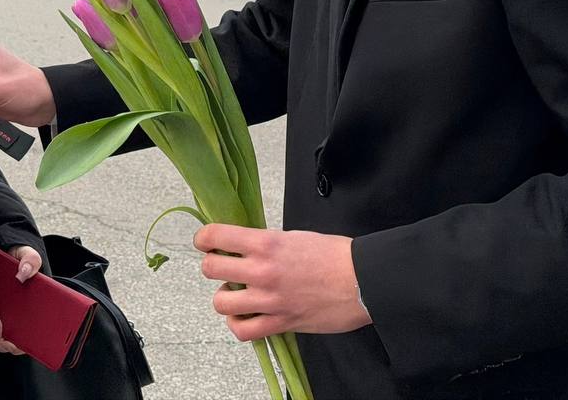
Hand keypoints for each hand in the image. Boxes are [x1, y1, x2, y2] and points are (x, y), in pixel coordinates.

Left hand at [0, 246, 40, 354]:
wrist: (7, 257)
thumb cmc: (22, 263)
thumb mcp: (30, 257)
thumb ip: (31, 262)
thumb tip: (22, 274)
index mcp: (28, 320)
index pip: (23, 345)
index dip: (15, 347)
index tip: (10, 336)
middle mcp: (11, 325)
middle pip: (1, 344)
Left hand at [193, 225, 370, 341]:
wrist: (363, 280)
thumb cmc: (334, 255)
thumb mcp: (294, 236)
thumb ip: (265, 243)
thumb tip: (244, 247)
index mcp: (266, 243)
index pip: (216, 236)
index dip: (204, 238)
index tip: (205, 241)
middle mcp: (262, 270)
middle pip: (210, 269)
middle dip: (213, 266)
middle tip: (223, 267)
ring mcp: (269, 299)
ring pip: (220, 302)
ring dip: (224, 297)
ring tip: (236, 294)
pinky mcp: (280, 323)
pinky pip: (243, 331)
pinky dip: (238, 325)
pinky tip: (245, 317)